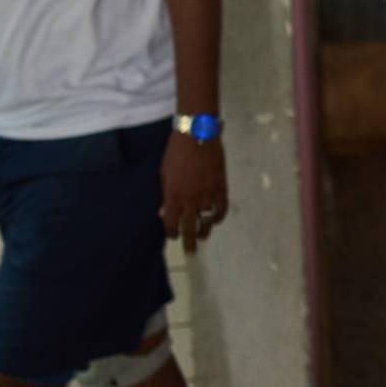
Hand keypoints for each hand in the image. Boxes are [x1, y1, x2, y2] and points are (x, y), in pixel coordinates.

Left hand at [160, 133, 228, 253]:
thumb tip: (165, 212)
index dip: (171, 233)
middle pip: (190, 228)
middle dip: (189, 242)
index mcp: (173, 197)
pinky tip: (216, 220)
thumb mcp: (164, 174)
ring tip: (203, 236)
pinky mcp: (221, 188)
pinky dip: (219, 217)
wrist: (198, 136)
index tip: (173, 236)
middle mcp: (190, 200)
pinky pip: (221, 209)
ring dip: (205, 231)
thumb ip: (166, 195)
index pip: (171, 224)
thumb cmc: (176, 153)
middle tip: (191, 251)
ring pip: (207, 222)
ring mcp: (207, 195)